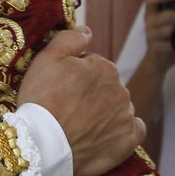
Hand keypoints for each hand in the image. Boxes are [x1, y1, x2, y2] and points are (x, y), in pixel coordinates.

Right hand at [17, 28, 145, 175]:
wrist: (43, 145)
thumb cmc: (41, 100)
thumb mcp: (46, 58)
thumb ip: (70, 39)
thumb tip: (87, 30)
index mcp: (104, 67)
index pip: (93, 66)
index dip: (74, 76)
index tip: (60, 89)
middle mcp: (121, 89)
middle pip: (106, 87)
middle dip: (91, 94)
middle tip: (67, 108)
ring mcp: (126, 116)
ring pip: (118, 108)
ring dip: (104, 113)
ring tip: (80, 126)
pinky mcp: (128, 141)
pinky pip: (134, 131)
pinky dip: (122, 131)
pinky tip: (104, 135)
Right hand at [139, 0, 174, 72]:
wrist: (158, 59)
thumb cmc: (166, 35)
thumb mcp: (170, 18)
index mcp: (151, 12)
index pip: (151, 0)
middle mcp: (148, 23)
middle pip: (163, 15)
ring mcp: (150, 36)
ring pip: (167, 30)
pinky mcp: (154, 49)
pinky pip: (167, 45)